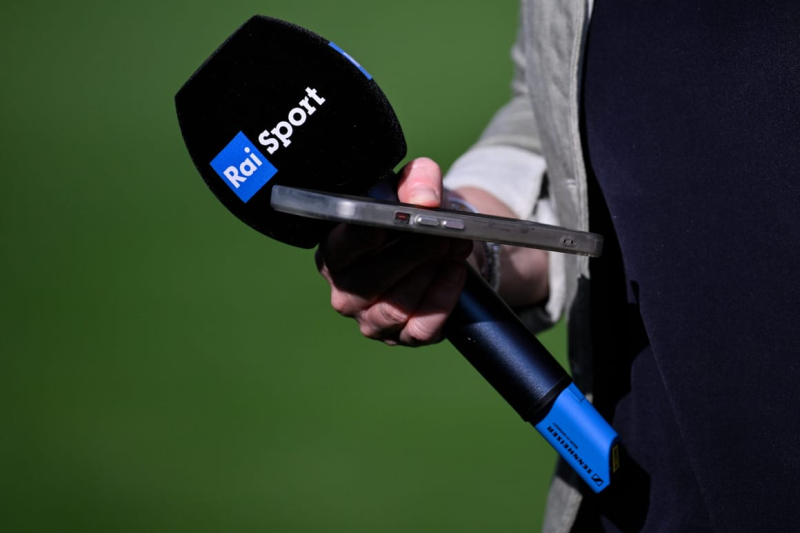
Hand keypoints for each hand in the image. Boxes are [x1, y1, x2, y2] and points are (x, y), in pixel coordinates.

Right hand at [315, 157, 472, 345]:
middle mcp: (344, 290)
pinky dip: (443, 300)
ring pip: (395, 307)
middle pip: (370, 280)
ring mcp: (370, 319)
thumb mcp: (413, 186)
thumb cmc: (414, 214)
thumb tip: (423, 199)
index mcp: (334, 252)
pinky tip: (456, 274)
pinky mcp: (401, 337)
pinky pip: (420, 328)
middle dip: (411, 255)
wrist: (441, 242)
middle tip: (442, 236)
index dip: (364, 236)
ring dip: (430, 275)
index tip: (392, 222)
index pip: (340, 248)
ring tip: (454, 249)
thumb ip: (415, 180)